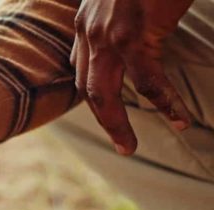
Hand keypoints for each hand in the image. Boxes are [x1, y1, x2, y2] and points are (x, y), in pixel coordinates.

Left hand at [72, 0, 192, 154]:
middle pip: (88, 89)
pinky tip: (178, 119)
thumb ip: (128, 13)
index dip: (89, 92)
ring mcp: (109, 36)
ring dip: (119, 125)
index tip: (103, 110)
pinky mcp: (135, 36)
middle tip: (122, 144)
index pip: (80, 66)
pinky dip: (162, 104)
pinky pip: (146, 82)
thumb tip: (143, 23)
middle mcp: (89, 31)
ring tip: (132, 146)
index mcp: (86, 20)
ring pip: (106, 94)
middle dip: (103, 120)